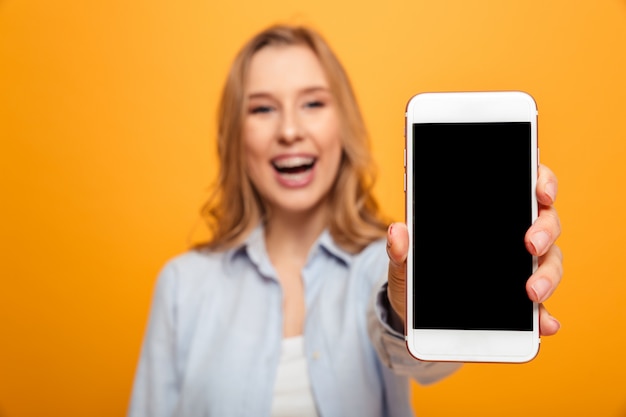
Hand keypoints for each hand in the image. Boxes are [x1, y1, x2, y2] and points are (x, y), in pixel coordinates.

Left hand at [386, 163, 562, 335]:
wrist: (415, 312)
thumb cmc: (415, 273)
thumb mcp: (404, 261)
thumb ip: (401, 248)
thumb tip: (397, 231)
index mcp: (488, 214)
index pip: (524, 184)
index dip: (541, 181)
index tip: (541, 191)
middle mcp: (512, 235)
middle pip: (545, 221)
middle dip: (544, 230)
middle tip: (531, 244)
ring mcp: (520, 268)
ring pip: (549, 261)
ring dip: (547, 275)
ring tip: (532, 291)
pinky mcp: (520, 302)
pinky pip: (540, 307)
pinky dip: (544, 316)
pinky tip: (544, 324)